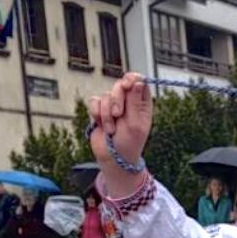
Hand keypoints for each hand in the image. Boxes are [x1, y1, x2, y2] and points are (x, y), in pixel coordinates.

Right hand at [87, 73, 152, 195]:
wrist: (112, 158)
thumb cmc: (128, 144)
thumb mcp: (135, 124)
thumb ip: (135, 101)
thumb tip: (138, 81)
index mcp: (142, 104)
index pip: (139, 81)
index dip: (132, 79)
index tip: (127, 85)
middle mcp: (128, 102)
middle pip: (120, 84)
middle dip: (117, 99)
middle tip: (118, 115)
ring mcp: (113, 105)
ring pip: (106, 95)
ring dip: (106, 113)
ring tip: (111, 129)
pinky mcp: (100, 110)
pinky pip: (94, 101)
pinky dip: (97, 113)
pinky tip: (101, 124)